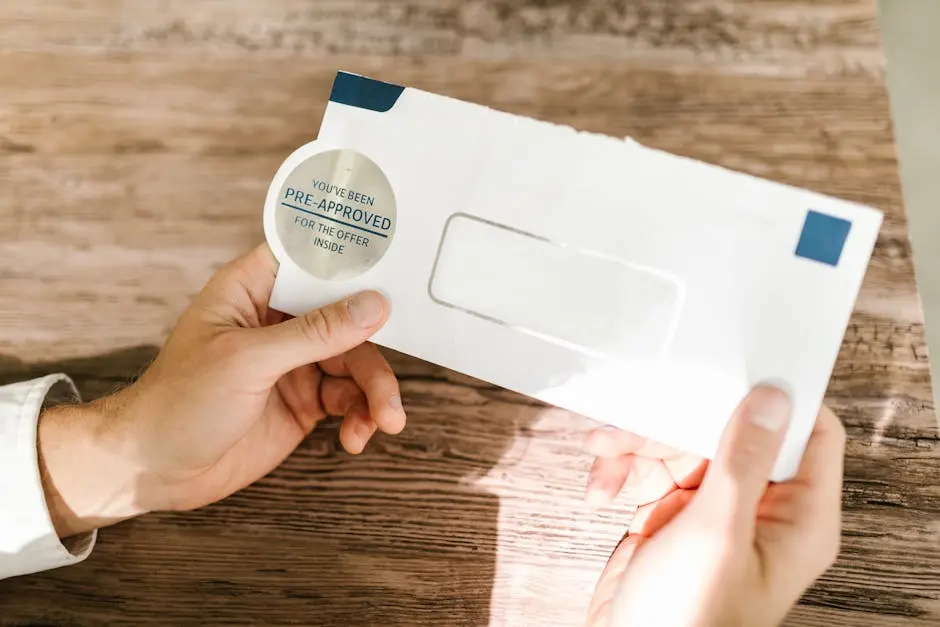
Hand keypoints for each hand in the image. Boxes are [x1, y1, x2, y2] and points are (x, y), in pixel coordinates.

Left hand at [38, 244, 405, 536]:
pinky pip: (349, 399)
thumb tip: (372, 306)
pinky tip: (356, 437)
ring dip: (374, 393)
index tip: (396, 270)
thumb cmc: (178, 402)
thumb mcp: (248, 361)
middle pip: (348, 320)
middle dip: (373, 357)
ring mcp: (293, 361)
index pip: (312, 258)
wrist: (154, 471)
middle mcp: (278, 320)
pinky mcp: (304, 400)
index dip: (354, 261)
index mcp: (253, 289)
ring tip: (383, 422)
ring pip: (356, 363)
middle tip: (387, 393)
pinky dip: (361, 416)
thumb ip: (314, 333)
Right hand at [584, 387, 844, 626]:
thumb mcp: (716, 534)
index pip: (806, 435)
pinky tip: (603, 486)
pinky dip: (620, 469)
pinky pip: (648, 468)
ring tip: (606, 456)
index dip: (775, 400)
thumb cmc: (685, 621)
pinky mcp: (670, 515)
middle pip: (726, 430)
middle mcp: (757, 510)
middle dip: (674, 422)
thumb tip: (771, 401)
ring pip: (678, 444)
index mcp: (795, 518)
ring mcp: (711, 512)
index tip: (733, 371)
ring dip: (635, 444)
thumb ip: (742, 462)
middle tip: (638, 422)